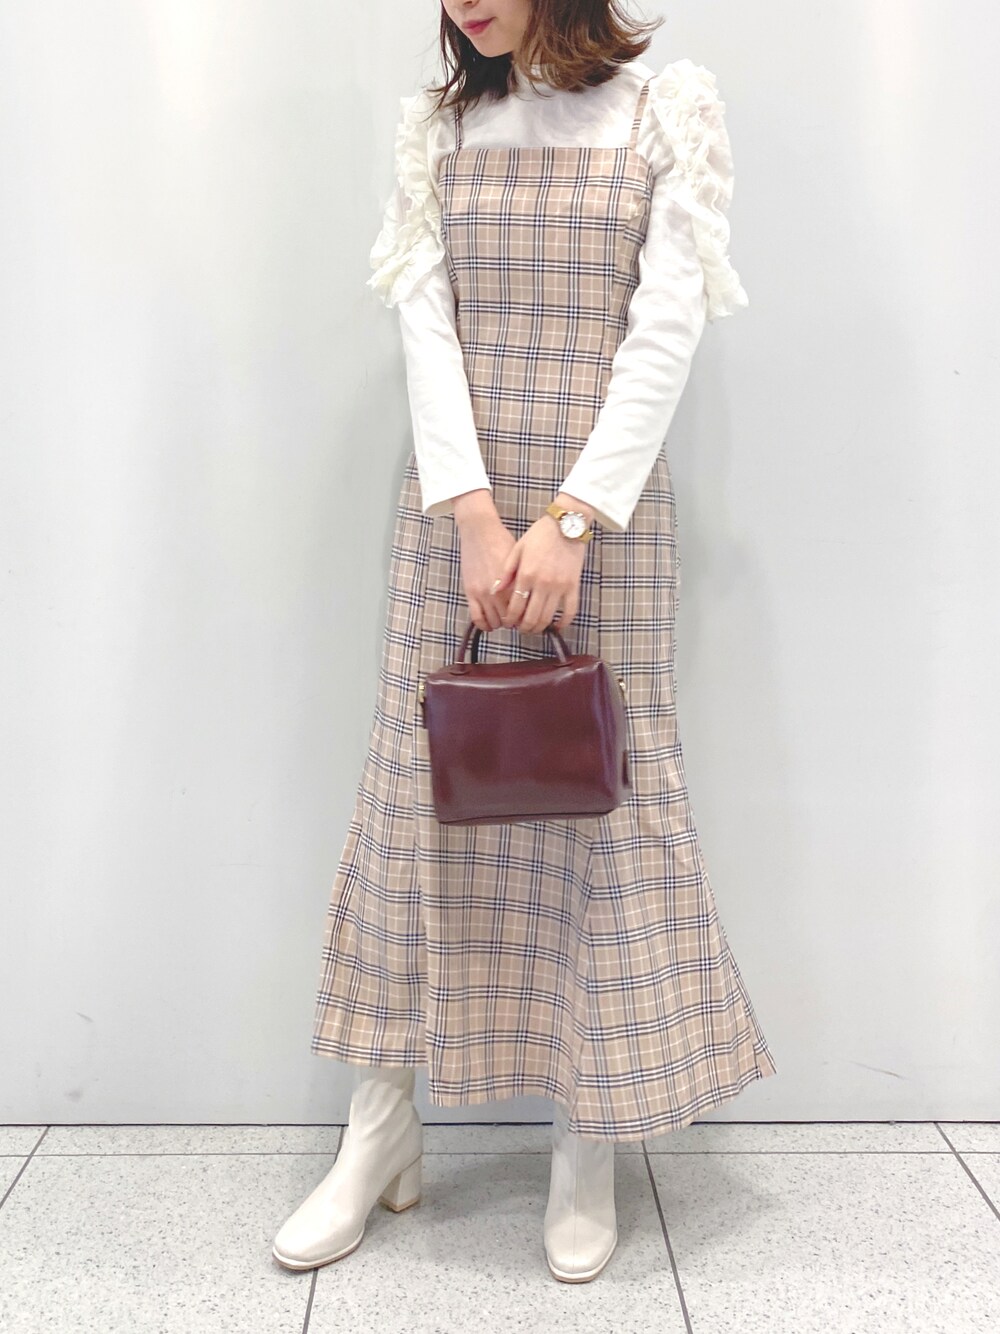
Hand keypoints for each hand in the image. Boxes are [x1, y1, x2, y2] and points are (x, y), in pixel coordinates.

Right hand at [453, 491, 516, 631]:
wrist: (480, 530)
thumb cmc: (502, 541)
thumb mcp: (520, 560)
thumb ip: (524, 581)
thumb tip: (532, 599)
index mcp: (515, 583)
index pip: (524, 610)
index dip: (528, 616)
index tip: (529, 616)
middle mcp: (499, 591)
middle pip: (511, 620)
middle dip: (515, 623)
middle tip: (517, 621)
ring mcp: (483, 593)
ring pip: (495, 622)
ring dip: (500, 624)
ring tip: (503, 620)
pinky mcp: (470, 593)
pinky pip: (476, 618)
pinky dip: (484, 625)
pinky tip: (489, 624)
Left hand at [491, 511, 588, 634]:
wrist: (566, 523)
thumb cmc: (540, 534)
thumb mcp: (517, 549)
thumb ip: (506, 572)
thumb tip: (495, 591)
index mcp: (526, 575)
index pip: (515, 607)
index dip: (510, 619)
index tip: (508, 622)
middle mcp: (542, 584)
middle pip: (531, 617)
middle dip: (523, 627)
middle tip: (520, 628)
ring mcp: (559, 586)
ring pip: (548, 617)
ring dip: (539, 627)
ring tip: (533, 628)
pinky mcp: (573, 586)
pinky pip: (570, 610)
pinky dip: (563, 622)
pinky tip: (557, 626)